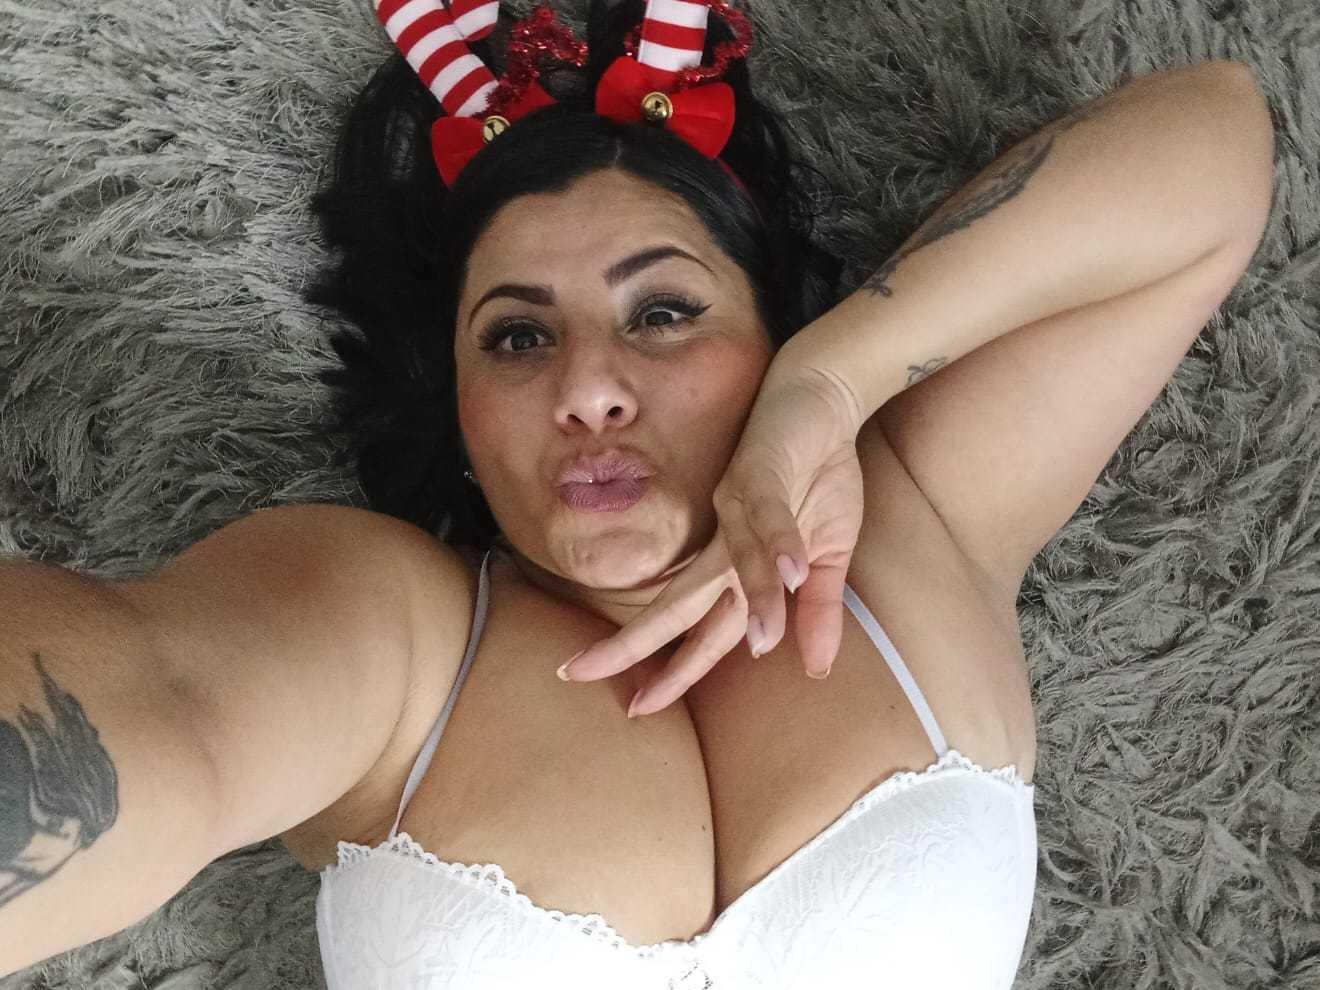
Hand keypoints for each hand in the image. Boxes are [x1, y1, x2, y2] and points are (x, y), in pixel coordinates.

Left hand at [557, 358, 865, 716]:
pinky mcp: (762, 472)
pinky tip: (791, 573)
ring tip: (748, 645)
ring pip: (731, 567)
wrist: (821, 399)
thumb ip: (817, 609)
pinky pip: (771, 514)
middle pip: (682, 606)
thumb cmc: (817, 473)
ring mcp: (740, 508)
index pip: (702, 631)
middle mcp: (727, 543)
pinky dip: (782, 544)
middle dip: (638, 646)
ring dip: (748, 605)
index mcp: (737, 567)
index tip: (638, 706)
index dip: (676, 671)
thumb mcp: (828, 553)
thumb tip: (816, 668)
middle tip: (588, 680)